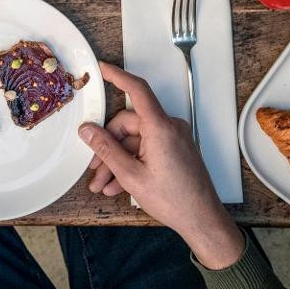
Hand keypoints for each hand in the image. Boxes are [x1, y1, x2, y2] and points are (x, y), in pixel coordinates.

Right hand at [80, 63, 244, 268]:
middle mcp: (170, 128)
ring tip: (103, 185)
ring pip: (135, 141)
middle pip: (128, 124)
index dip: (118, 76)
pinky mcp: (176, 150)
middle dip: (108, 146)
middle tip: (94, 169)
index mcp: (161, 127)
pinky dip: (131, 164)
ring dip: (117, 161)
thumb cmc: (174, 200)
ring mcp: (174, 139)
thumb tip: (87, 130)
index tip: (102, 68)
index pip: (137, 90)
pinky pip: (146, 149)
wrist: (202, 221)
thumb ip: (105, 149)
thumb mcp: (131, 175)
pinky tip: (118, 185)